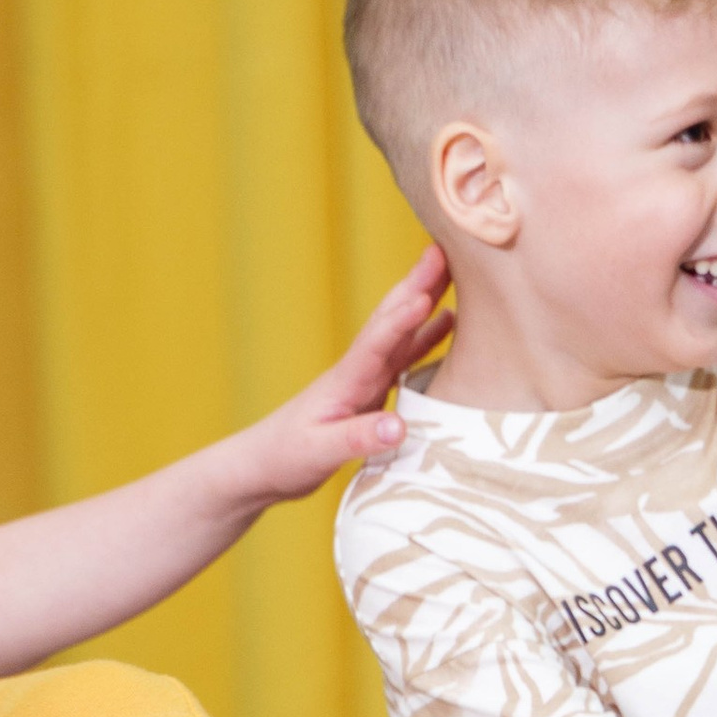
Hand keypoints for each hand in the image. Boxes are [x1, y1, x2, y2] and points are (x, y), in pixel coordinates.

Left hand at [224, 249, 453, 504]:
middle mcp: (357, 372)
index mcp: (345, 382)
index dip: (401, 322)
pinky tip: (447, 324)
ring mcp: (365, 379)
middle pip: (390, 321)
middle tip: (445, 252)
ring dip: (426, 300)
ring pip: (401, 332)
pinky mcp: (370, 392)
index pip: (375, 344)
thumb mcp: (320, 453)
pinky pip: (405, 357)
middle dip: (417, 286)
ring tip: (454, 274)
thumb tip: (399, 426)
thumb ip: (359, 438)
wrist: (261, 465)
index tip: (426, 297)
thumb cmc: (284, 458)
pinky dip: (427, 336)